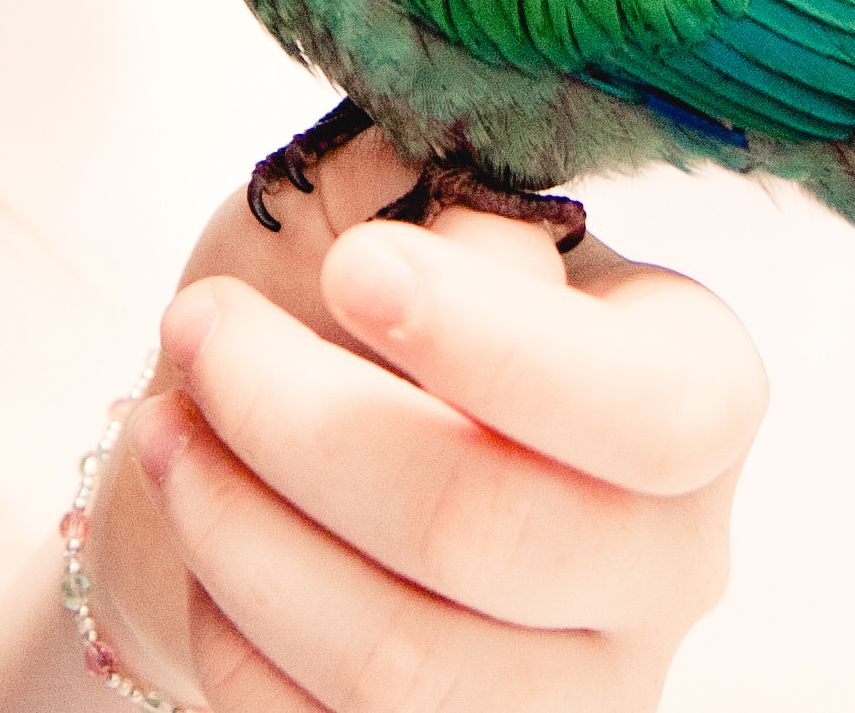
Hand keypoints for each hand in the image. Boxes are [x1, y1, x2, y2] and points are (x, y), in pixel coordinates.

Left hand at [84, 131, 763, 711]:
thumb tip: (452, 233)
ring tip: (161, 424)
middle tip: (196, 327)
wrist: (268, 451)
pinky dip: (232, 630)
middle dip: (297, 417)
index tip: (355, 269)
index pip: (645, 405)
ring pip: (400, 660)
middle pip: (487, 528)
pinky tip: (201, 527)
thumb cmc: (344, 307)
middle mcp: (669, 554)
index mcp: (693, 387)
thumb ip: (434, 190)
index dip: (491, 343)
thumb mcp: (394, 203)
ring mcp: (580, 685)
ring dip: (238, 528)